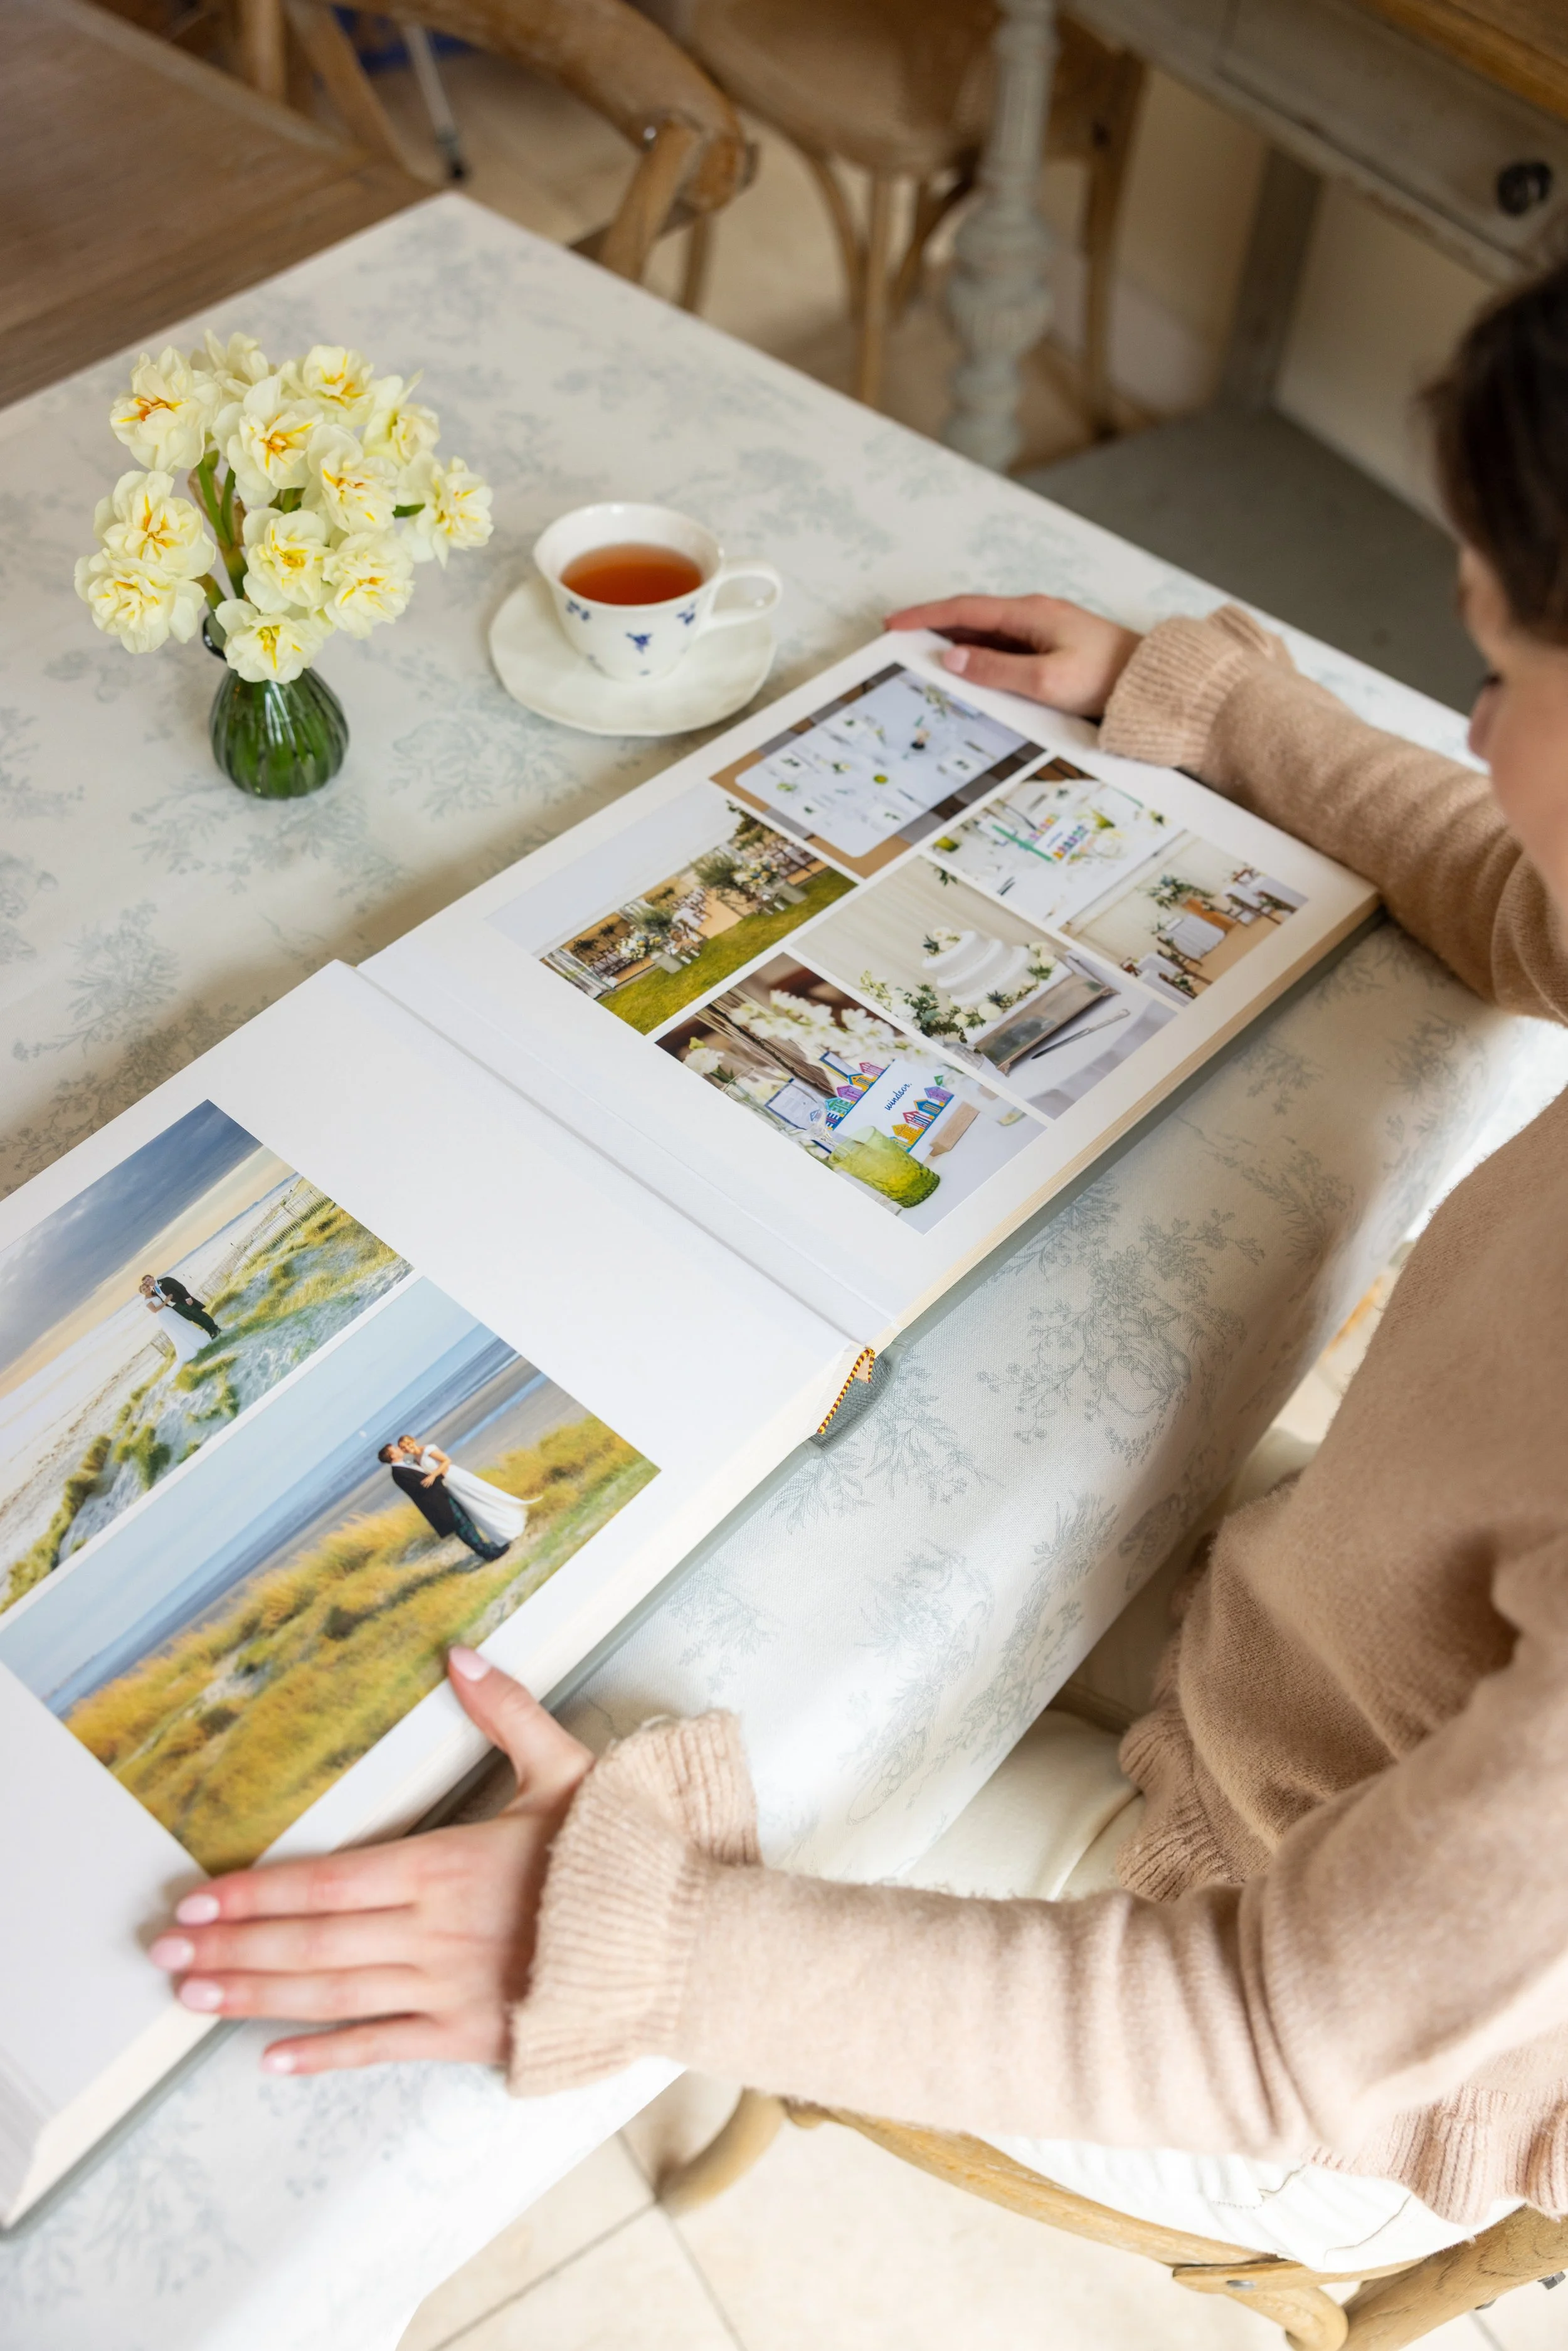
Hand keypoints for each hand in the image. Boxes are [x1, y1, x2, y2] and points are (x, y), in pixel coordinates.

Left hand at [147, 1650, 592, 2075]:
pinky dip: (324, 2057)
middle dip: (232, 1946)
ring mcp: (448, 1990)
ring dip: (255, 1996)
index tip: (200, 1895)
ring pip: (332, 1995)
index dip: (257, 1890)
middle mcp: (433, 1933)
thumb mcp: (569, 1770)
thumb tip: (460, 1653)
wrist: (682, 1944)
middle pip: (312, 1942)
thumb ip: (508, 1713)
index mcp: (447, 1865)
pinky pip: (382, 2049)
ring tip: (193, 1995)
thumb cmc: (626, 1855)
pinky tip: (272, 2060)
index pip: (329, 1880)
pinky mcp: (471, 2037)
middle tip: (166, 1950)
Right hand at [884, 594, 1141, 716]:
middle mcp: (1034, 615)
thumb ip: (997, 670)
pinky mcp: (1053, 647)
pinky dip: (981, 656)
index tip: (894, 623)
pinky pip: (1006, 648)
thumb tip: (954, 658)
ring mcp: (1044, 630)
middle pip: (972, 618)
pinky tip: (971, 672)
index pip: (964, 610)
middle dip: (934, 628)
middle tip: (901, 642)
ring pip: (988, 634)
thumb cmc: (1107, 680)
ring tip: (926, 659)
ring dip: (956, 644)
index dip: (925, 616)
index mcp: (1030, 614)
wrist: (1153, 683)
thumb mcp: (1046, 681)